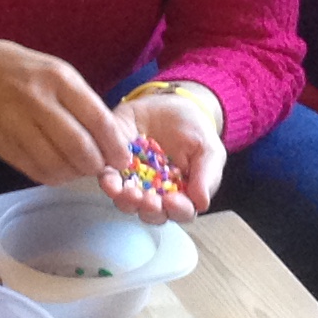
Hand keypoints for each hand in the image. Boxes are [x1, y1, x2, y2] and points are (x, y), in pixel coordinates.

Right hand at [0, 38, 128, 185]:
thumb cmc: (18, 71)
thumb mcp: (53, 71)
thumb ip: (79, 101)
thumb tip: (111, 139)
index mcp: (58, 78)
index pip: (98, 120)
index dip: (115, 146)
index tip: (123, 159)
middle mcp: (37, 100)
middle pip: (79, 147)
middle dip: (96, 166)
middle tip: (101, 170)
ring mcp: (16, 123)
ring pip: (56, 164)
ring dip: (73, 175)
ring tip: (77, 170)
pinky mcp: (0, 143)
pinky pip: (33, 170)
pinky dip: (51, 177)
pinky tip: (57, 171)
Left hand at [107, 85, 223, 221]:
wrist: (172, 104)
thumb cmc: (194, 131)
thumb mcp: (209, 149)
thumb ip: (207, 175)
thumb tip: (202, 203)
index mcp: (182, 195)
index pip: (181, 211)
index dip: (177, 209)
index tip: (172, 201)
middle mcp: (156, 194)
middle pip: (152, 212)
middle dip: (149, 209)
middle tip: (147, 200)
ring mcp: (134, 182)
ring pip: (127, 201)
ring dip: (126, 200)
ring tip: (126, 192)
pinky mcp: (114, 165)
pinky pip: (109, 178)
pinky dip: (108, 181)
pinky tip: (108, 179)